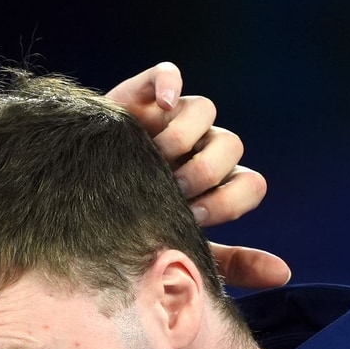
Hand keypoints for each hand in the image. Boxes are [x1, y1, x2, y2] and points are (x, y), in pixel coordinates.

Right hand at [105, 62, 290, 291]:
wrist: (65, 208)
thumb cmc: (125, 233)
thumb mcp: (175, 251)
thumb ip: (228, 264)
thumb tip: (284, 274)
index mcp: (213, 185)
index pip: (249, 183)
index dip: (229, 201)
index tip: (194, 218)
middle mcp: (198, 148)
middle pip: (231, 146)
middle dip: (204, 172)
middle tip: (172, 190)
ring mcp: (171, 119)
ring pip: (205, 111)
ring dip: (183, 138)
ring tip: (154, 159)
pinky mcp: (141, 96)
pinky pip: (166, 75)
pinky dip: (168, 84)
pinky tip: (161, 108)